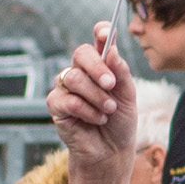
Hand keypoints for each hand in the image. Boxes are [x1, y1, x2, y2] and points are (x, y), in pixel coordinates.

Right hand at [52, 26, 146, 176]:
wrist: (111, 151)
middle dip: (97, 68)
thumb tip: (112, 50)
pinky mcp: (56, 105)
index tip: (106, 32)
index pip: (98, 40)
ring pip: (74, 78)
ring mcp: (66, 87)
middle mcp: (81, 72)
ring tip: (109, 111)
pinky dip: (86, 111)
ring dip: (96, 96)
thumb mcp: (128, 95)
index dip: (101, 32)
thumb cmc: (120, 122)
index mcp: (101, 65)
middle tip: (111, 85)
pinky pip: (68, 100)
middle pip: (81, 53)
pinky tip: (97, 119)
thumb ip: (120, 72)